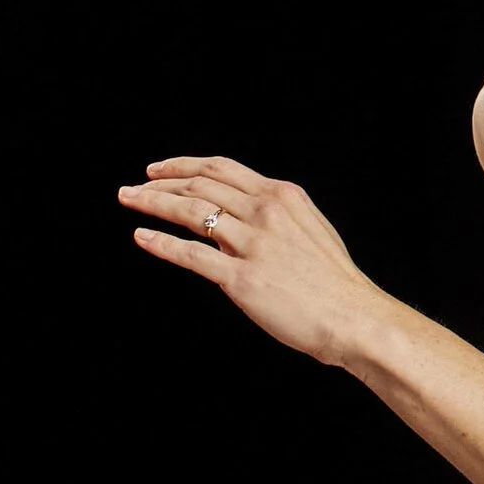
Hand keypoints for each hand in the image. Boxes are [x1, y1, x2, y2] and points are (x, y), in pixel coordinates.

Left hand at [118, 155, 378, 364]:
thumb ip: (278, 216)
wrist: (354, 317)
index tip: (160, 169)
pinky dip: (161, 243)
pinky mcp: (242, 277)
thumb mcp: (311, 230)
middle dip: (160, 183)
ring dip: (153, 203)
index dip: (184, 166)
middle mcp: (266, 212)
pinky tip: (142, 237)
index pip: (222, 169)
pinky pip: (191, 254)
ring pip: (190, 212)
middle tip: (134, 187)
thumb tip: (245, 213)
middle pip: (200, 185)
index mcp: (282, 196)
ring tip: (129, 201)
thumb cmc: (335, 283)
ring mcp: (253, 244)